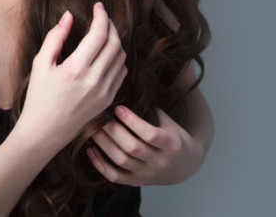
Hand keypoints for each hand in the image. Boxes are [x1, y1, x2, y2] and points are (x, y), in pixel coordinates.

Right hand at [18, 3, 127, 149]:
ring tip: (104, 33)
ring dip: (116, 41)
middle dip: (111, 25)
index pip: (99, 34)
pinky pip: (121, 73)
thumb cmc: (38, 97)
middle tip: (102, 17)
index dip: (101, 16)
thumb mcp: (40, 64)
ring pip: (121, 57)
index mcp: (76, 69)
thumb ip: (55, 37)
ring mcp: (104, 92)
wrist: (44, 132)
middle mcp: (94, 80)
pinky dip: (117, 58)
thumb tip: (68, 16)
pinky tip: (106, 54)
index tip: (98, 6)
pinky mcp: (108, 100)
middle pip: (115, 43)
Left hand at [87, 105, 204, 185]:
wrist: (185, 167)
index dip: (133, 122)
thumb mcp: (170, 123)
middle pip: (133, 148)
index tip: (118, 108)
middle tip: (99, 116)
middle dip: (113, 131)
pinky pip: (116, 177)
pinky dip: (100, 165)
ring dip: (104, 144)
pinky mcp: (137, 181)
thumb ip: (151, 113)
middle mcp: (160, 161)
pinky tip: (90, 150)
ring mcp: (147, 174)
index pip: (151, 135)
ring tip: (92, 129)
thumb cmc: (174, 138)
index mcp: (172, 144)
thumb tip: (125, 94)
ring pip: (122, 161)